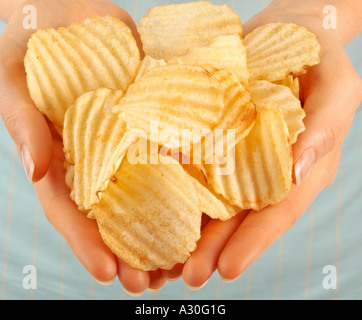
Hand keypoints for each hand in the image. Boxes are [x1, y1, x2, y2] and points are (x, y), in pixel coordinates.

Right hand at [0, 0, 163, 294]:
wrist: (65, 15)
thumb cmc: (30, 49)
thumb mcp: (14, 84)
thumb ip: (23, 125)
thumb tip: (33, 171)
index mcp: (65, 161)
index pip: (75, 212)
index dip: (88, 245)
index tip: (108, 276)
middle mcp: (100, 159)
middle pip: (116, 213)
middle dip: (132, 250)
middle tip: (151, 284)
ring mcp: (129, 141)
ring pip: (149, 190)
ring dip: (165, 226)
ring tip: (182, 262)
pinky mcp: (153, 118)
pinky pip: (172, 148)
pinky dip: (187, 176)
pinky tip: (204, 203)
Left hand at [182, 0, 361, 286]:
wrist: (288, 33)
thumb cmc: (318, 58)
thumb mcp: (336, 87)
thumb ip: (325, 127)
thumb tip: (298, 170)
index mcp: (302, 168)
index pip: (277, 211)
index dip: (254, 241)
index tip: (227, 268)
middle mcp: (269, 172)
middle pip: (242, 217)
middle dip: (216, 248)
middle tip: (189, 276)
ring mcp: (242, 160)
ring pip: (218, 202)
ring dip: (195, 231)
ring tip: (169, 260)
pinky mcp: (219, 142)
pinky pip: (200, 170)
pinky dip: (183, 192)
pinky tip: (160, 209)